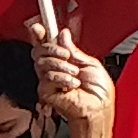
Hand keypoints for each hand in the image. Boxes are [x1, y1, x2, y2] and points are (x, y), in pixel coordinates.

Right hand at [32, 21, 119, 137]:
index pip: (47, 43)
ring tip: (75, 75)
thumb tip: (63, 34)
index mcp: (65, 60)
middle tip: (66, 55)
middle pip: (40, 50)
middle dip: (52, 48)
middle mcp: (54, 68)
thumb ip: (74, 49)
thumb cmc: (99, 94)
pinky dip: (62, 79)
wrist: (98, 111)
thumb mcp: (90, 63)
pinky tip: (71, 85)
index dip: (40, 33)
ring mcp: (48, 80)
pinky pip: (47, 77)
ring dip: (62, 66)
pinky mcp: (45, 92)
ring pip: (43, 62)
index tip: (38, 25)